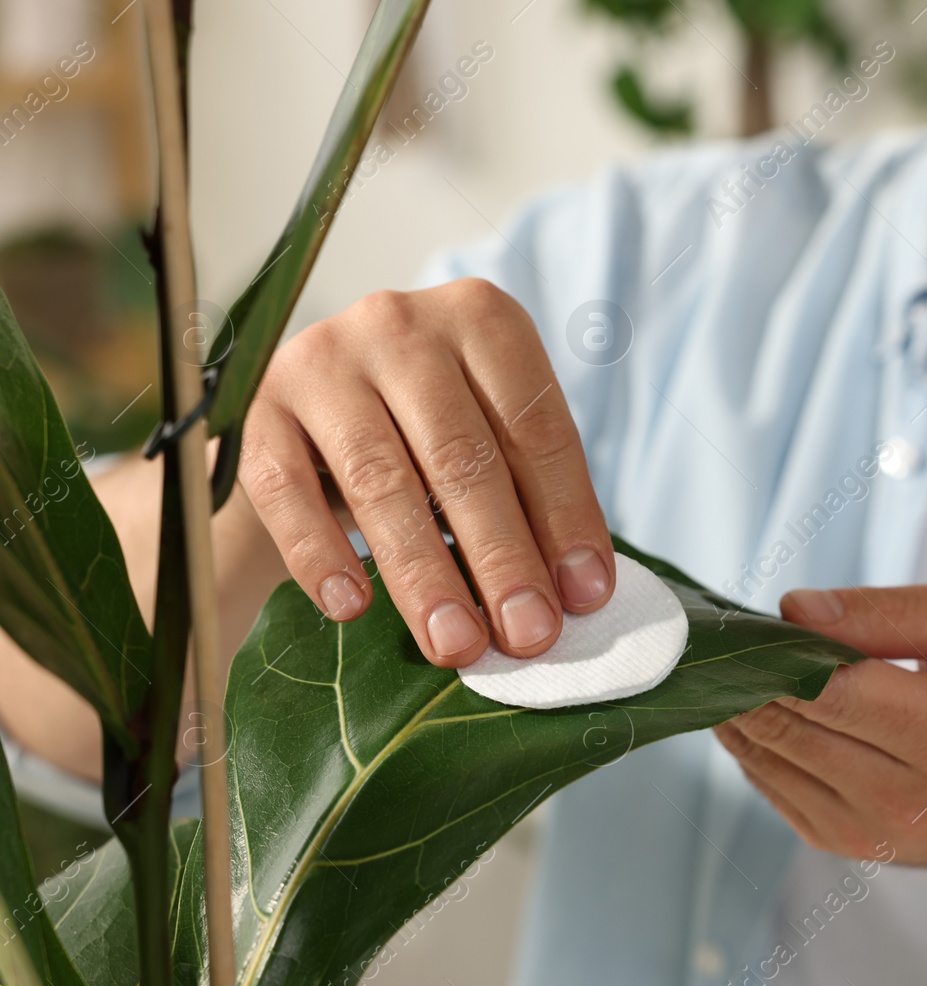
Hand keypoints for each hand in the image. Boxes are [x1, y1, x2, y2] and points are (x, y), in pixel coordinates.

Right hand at [239, 279, 613, 666]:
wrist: (320, 410)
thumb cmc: (432, 432)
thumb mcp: (495, 442)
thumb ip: (535, 501)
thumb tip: (577, 595)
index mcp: (483, 319)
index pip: (535, 427)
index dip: (565, 517)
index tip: (584, 597)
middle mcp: (401, 324)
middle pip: (461, 455)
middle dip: (501, 556)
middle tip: (528, 635)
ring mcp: (323, 358)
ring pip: (379, 478)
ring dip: (423, 572)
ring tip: (455, 643)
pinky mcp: (260, 406)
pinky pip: (284, 488)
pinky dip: (319, 553)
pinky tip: (351, 609)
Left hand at [713, 582, 926, 889]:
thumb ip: (895, 611)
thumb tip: (794, 607)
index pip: (826, 689)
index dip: (771, 648)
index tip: (740, 615)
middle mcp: (905, 796)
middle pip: (785, 724)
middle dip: (741, 674)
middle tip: (718, 632)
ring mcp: (872, 831)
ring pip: (765, 757)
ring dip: (737, 706)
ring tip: (731, 661)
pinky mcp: (849, 845)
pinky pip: (772, 785)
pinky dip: (756, 740)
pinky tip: (759, 703)